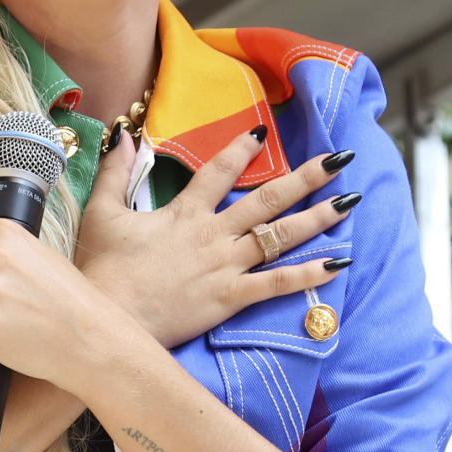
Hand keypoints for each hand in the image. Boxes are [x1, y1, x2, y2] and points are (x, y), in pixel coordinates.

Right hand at [75, 128, 358, 347]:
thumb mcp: (102, 214)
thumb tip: (124, 136)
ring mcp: (225, 267)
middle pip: (267, 200)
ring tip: (349, 202)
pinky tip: (338, 264)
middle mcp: (213, 235)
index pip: (218, 172)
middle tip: (338, 159)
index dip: (241, 150)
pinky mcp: (230, 299)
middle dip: (305, 177)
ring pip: (280, 237)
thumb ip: (114, 173)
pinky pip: (276, 284)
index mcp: (184, 213)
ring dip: (318, 219)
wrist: (109, 319)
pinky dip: (308, 275)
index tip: (263, 132)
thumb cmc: (102, 270)